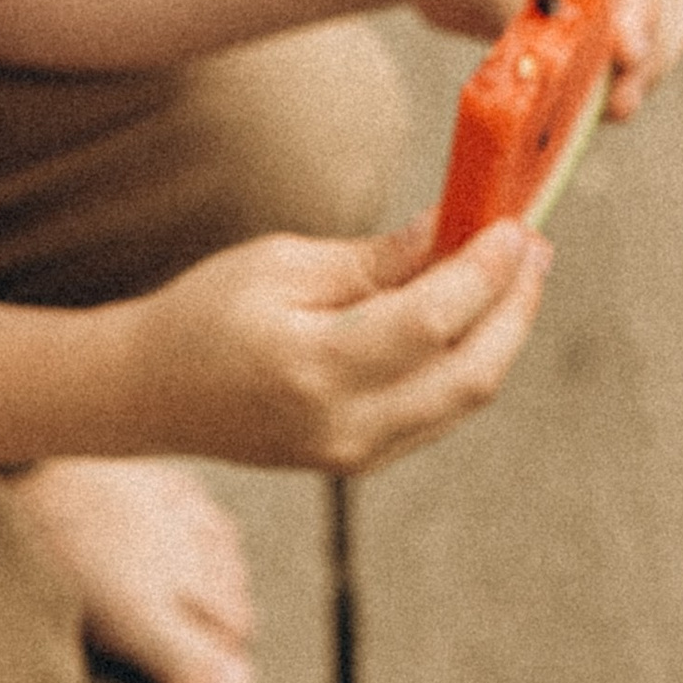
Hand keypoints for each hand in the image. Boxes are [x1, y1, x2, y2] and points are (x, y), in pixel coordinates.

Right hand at [118, 214, 550, 474]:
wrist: (149, 395)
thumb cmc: (204, 315)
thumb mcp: (283, 265)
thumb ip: (375, 260)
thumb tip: (454, 228)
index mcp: (314, 369)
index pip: (433, 321)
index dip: (486, 271)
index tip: (513, 224)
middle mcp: (344, 425)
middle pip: (472, 373)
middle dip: (516, 306)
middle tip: (533, 246)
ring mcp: (356, 452)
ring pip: (466, 397)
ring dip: (502, 333)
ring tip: (516, 274)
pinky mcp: (360, 459)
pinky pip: (439, 410)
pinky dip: (467, 359)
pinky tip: (473, 314)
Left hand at [358, 0, 682, 117]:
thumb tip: (556, 56)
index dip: (640, 1)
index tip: (627, 54)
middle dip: (646, 49)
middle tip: (615, 107)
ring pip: (666, 20)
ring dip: (641, 71)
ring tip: (601, 114)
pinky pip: (637, 44)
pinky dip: (618, 76)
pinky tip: (588, 106)